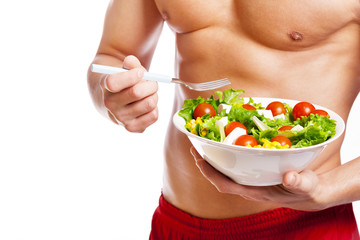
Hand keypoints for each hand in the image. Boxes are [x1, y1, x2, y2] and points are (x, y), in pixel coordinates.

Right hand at [101, 55, 158, 131]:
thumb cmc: (123, 79)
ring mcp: (120, 118)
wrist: (114, 99)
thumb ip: (130, 63)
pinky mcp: (131, 128)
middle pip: (136, 93)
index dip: (130, 76)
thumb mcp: (124, 68)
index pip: (114, 82)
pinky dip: (155, 108)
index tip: (140, 73)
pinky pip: (153, 116)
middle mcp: (110, 105)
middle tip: (152, 81)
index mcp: (105, 86)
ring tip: (149, 93)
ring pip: (149, 104)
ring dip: (154, 95)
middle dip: (150, 84)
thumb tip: (131, 62)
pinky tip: (147, 105)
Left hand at [190, 146, 329, 210]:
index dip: (211, 173)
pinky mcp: (254, 174)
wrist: (310, 193)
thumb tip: (288, 177)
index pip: (226, 184)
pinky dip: (226, 157)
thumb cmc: (307, 189)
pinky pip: (234, 167)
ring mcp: (250, 181)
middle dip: (205, 164)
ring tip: (202, 144)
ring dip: (213, 160)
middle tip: (194, 147)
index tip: (199, 159)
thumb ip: (299, 182)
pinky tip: (223, 146)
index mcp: (256, 191)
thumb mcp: (307, 185)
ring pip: (225, 172)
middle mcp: (249, 186)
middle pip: (220, 177)